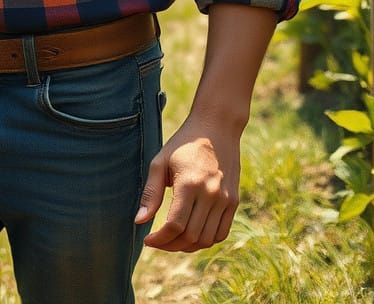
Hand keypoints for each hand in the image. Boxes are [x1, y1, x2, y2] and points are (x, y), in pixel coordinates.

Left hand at [134, 115, 240, 251]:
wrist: (216, 127)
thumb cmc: (183, 144)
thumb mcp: (161, 162)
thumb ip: (151, 193)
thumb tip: (139, 222)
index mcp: (189, 183)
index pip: (174, 225)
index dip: (159, 239)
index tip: (148, 240)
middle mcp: (210, 194)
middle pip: (190, 236)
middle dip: (170, 245)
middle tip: (157, 241)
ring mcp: (225, 199)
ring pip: (206, 239)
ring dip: (187, 246)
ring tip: (172, 240)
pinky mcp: (234, 201)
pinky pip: (221, 233)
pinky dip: (206, 240)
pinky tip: (192, 234)